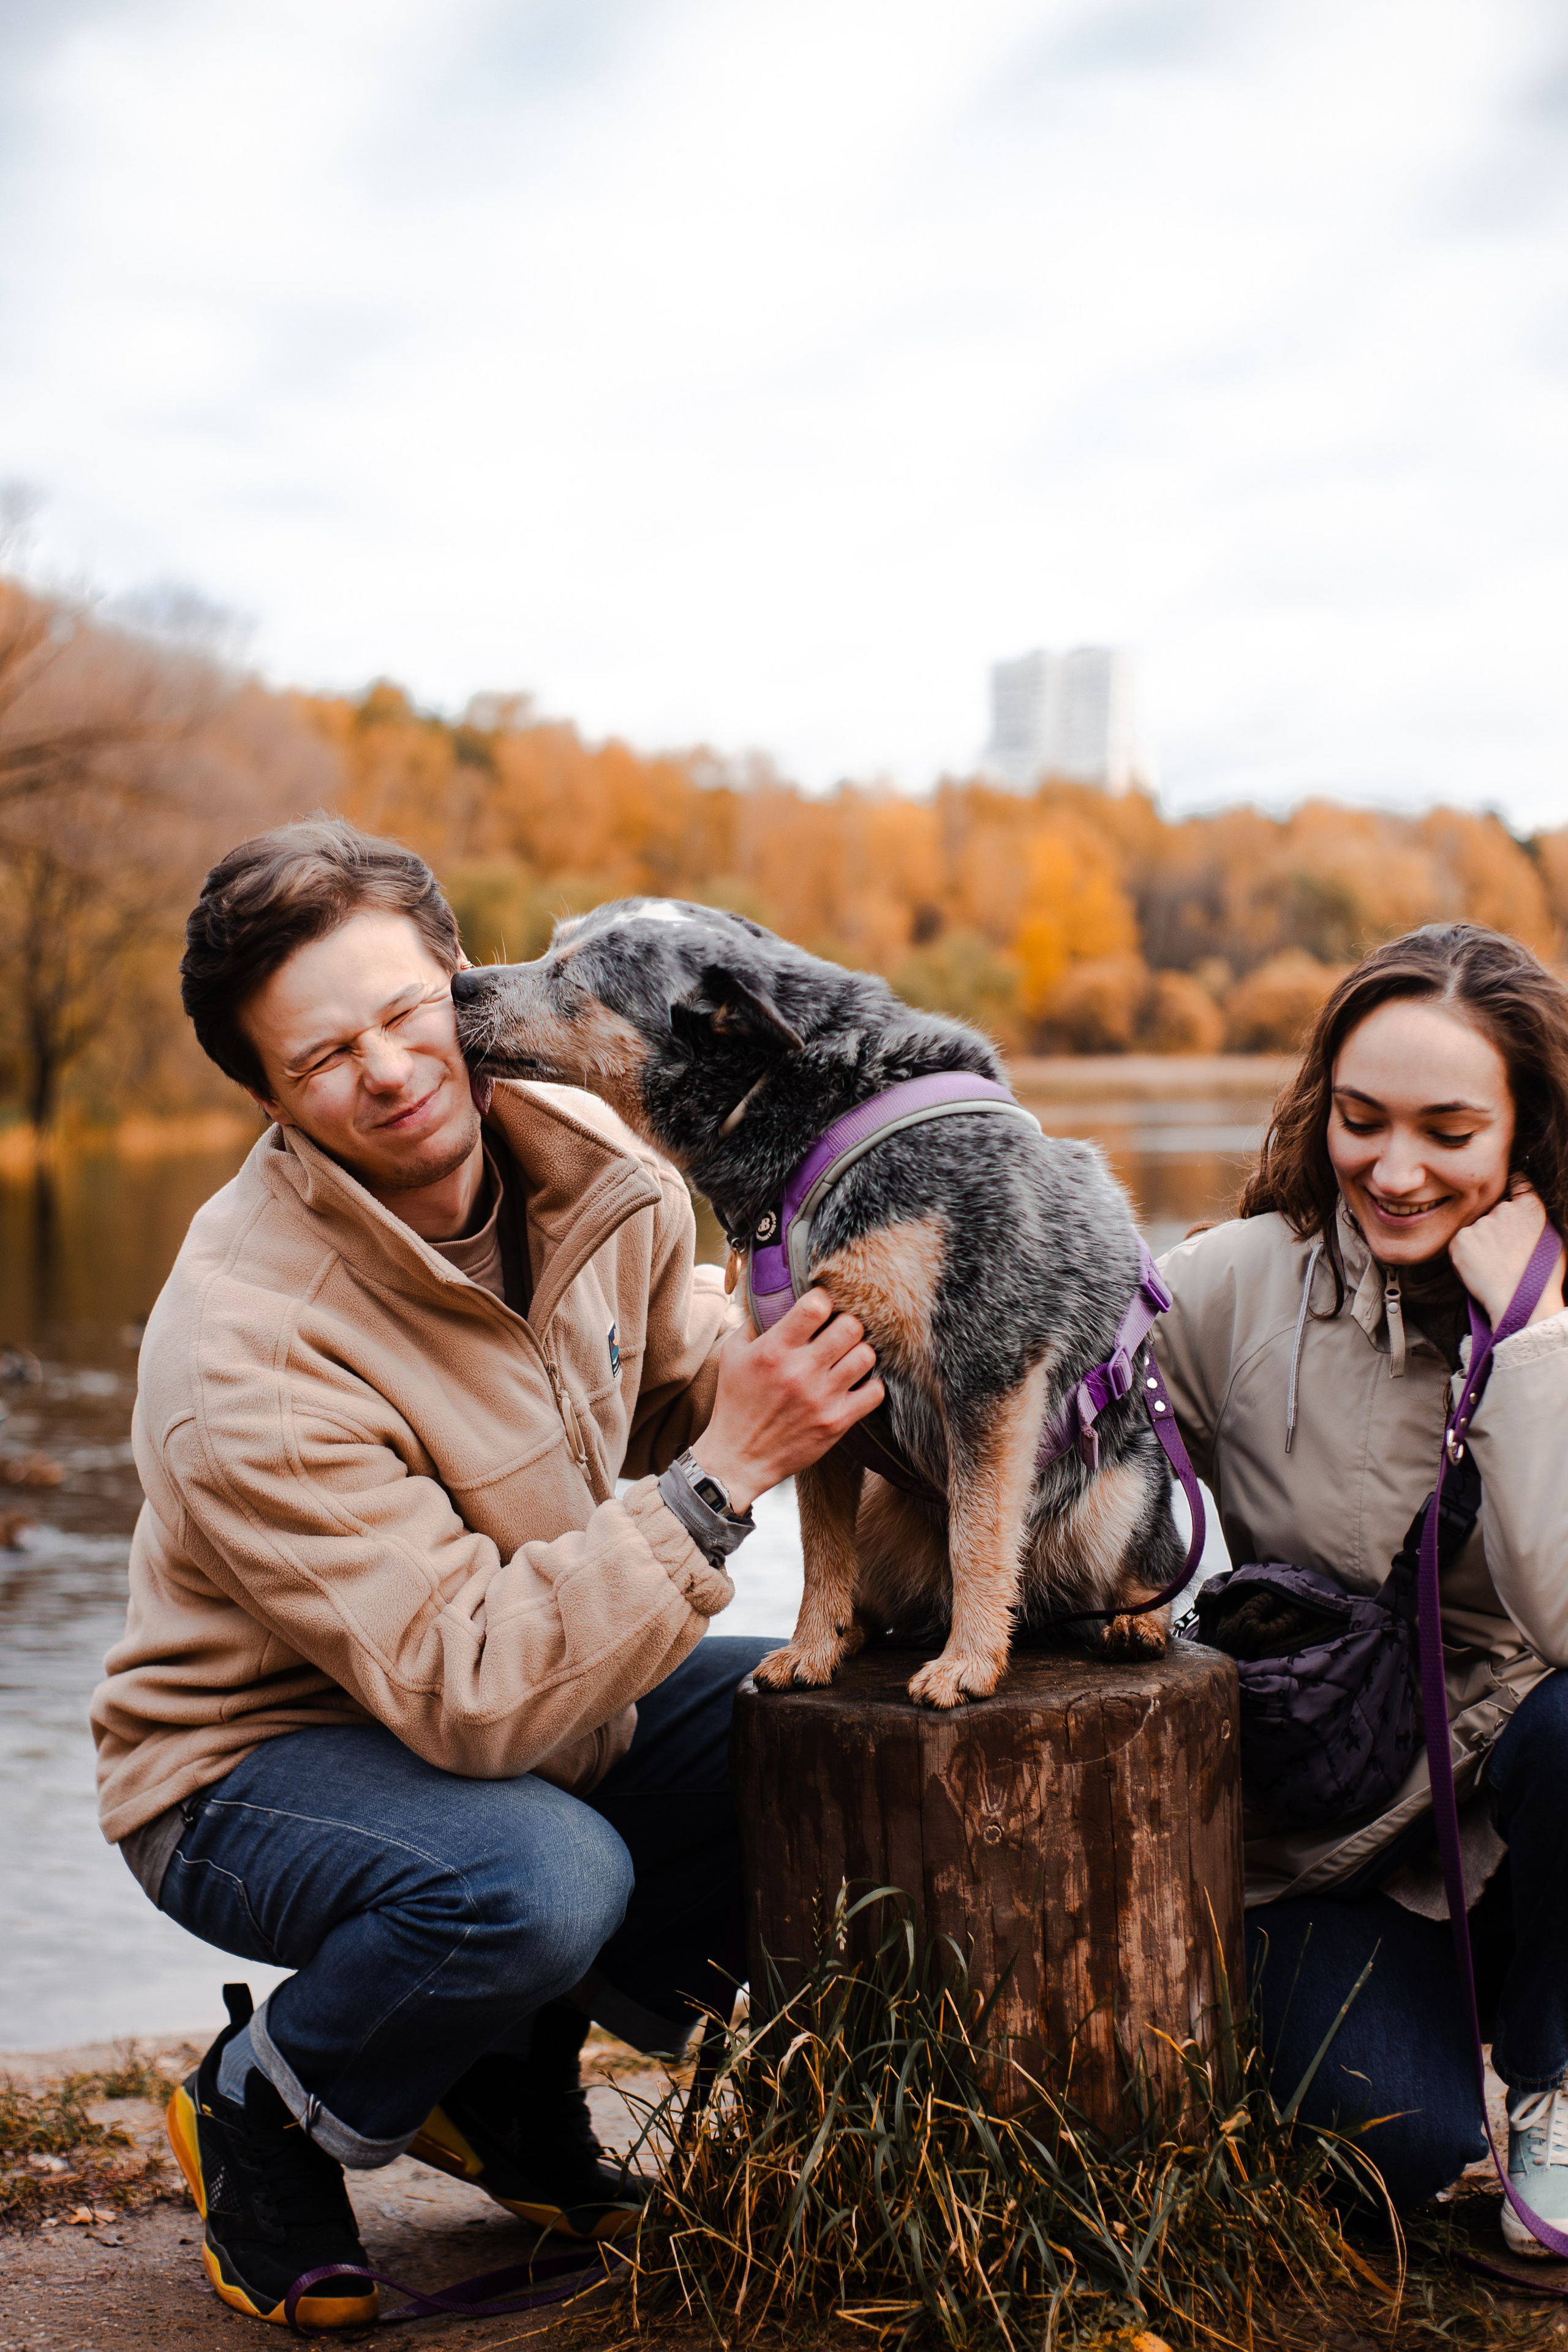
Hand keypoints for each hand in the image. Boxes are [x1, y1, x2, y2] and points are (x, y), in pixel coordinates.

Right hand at [692, 1289, 883, 1514]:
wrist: (738, 1458)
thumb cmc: (735, 1403)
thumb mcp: (732, 1355)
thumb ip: (754, 1323)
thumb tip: (775, 1294)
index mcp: (773, 1350)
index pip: (816, 1306)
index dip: (823, 1299)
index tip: (821, 1306)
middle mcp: (800, 1371)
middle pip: (850, 1326)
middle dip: (847, 1324)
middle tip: (839, 1333)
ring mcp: (821, 1398)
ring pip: (866, 1356)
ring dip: (859, 1353)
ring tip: (847, 1358)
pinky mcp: (836, 1422)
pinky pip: (875, 1392)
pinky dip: (870, 1385)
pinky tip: (856, 1385)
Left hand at [1449, 1180, 1564, 1328]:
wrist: (1522, 1304)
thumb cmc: (1541, 1276)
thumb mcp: (1552, 1238)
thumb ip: (1537, 1216)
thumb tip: (1526, 1203)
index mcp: (1531, 1206)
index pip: (1519, 1182)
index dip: (1515, 1191)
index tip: (1512, 1198)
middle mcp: (1504, 1209)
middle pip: (1496, 1210)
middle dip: (1499, 1226)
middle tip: (1506, 1252)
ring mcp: (1481, 1223)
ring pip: (1478, 1227)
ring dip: (1483, 1241)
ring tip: (1496, 1264)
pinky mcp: (1461, 1240)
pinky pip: (1462, 1241)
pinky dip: (1468, 1253)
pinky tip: (1482, 1268)